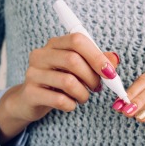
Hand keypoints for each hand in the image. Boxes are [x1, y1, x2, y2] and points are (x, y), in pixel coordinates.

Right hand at [0, 33, 118, 144]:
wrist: (31, 100)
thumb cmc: (60, 80)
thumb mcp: (79, 68)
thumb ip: (97, 61)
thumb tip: (114, 59)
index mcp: (55, 44)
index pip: (77, 40)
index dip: (97, 56)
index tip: (109, 72)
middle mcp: (41, 55)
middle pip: (73, 60)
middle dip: (92, 77)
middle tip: (97, 87)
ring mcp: (33, 73)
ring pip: (68, 81)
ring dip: (83, 93)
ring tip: (83, 97)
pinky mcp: (30, 93)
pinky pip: (59, 100)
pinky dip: (71, 105)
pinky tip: (71, 104)